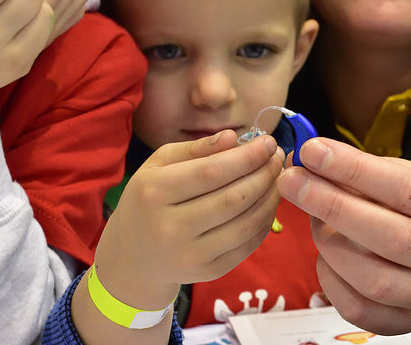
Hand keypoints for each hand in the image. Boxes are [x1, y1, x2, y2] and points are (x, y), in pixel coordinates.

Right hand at [94, 130, 283, 310]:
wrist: (132, 257)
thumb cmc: (149, 200)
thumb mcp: (159, 165)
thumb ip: (196, 149)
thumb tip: (232, 137)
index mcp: (154, 193)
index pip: (211, 172)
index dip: (246, 156)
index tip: (268, 142)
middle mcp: (170, 228)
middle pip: (233, 198)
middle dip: (264, 174)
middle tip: (278, 156)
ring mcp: (190, 255)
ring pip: (246, 223)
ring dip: (270, 197)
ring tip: (278, 176)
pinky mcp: (208, 273)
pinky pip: (248, 244)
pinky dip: (266, 220)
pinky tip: (269, 201)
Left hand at [278, 138, 410, 334]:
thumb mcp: (400, 175)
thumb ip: (358, 168)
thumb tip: (305, 160)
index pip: (406, 190)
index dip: (355, 170)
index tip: (314, 152)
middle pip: (391, 237)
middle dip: (333, 206)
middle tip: (293, 182)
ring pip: (374, 279)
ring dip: (330, 244)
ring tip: (311, 218)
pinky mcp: (407, 322)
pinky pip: (359, 309)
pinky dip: (331, 280)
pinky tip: (324, 256)